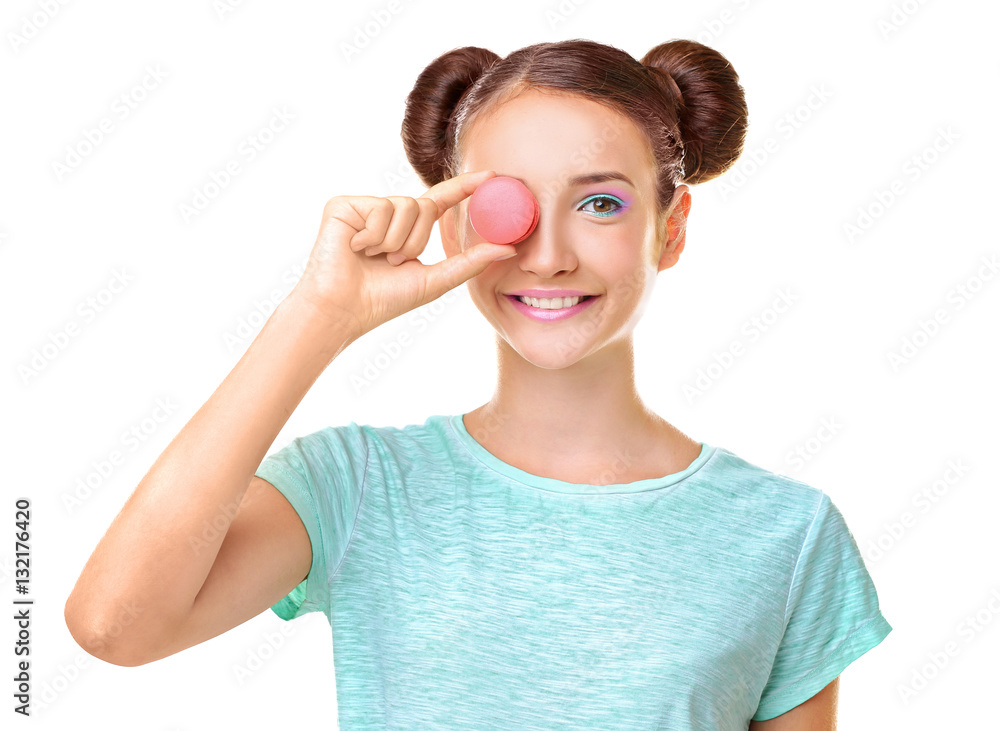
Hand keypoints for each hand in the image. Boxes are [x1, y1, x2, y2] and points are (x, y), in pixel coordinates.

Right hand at [289, 170, 516, 339]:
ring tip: (373, 258)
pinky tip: (355, 249)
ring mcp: (366, 207)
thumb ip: (470, 262)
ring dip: (395, 242)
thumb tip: (509, 248)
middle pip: (425, 205)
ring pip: (405, 206)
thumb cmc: (383, 301)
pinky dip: (374, 237)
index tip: (492, 175)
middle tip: (391, 263)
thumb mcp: (435, 280)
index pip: (442, 201)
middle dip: (415, 241)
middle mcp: (388, 213)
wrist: (342, 310)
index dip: (465, 187)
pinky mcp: (344, 204)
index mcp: (408, 229)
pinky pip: (380, 208)